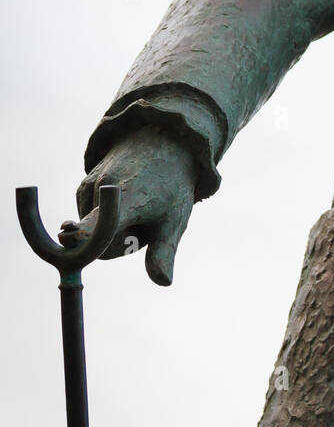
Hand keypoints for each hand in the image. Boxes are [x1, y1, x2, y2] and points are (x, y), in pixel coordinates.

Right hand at [58, 126, 197, 284]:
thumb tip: (163, 282)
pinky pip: (88, 218)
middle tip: (146, 225)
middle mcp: (103, 190)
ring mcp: (91, 184)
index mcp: (128, 201)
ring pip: (92, 231)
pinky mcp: (83, 184)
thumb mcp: (175, 221)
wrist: (163, 144)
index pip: (98, 225)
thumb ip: (164, 252)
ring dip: (113, 230)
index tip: (65, 238)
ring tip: (137, 207)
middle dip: (120, 245)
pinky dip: (104, 218)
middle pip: (99, 244)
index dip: (82, 236)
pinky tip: (125, 201)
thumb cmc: (172, 187)